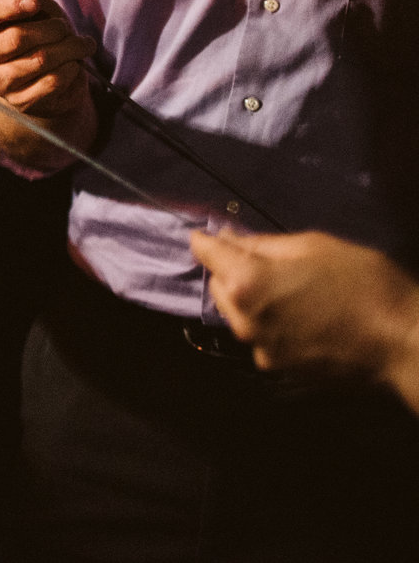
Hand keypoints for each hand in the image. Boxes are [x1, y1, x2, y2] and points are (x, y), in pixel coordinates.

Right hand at [0, 0, 97, 170]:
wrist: (49, 78)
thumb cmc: (40, 36)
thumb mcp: (36, 11)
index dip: (9, 6)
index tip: (35, 3)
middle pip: (17, 38)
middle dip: (52, 28)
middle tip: (66, 27)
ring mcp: (0, 83)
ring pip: (40, 60)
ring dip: (70, 48)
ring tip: (83, 45)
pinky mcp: (21, 102)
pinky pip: (53, 81)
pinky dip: (72, 69)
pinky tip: (75, 65)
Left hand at [190, 229, 418, 399]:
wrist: (405, 343)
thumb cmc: (365, 285)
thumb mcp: (315, 247)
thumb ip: (264, 244)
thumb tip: (229, 239)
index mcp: (247, 283)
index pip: (207, 253)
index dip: (206, 241)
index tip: (205, 235)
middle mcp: (244, 320)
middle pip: (218, 286)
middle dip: (230, 270)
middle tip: (262, 260)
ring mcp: (261, 350)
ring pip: (237, 315)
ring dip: (249, 299)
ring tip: (288, 289)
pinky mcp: (280, 369)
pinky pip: (261, 337)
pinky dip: (270, 324)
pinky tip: (301, 316)